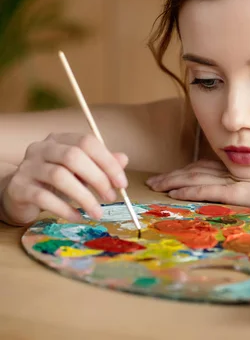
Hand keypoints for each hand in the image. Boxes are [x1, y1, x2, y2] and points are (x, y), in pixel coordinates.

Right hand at [1, 133, 128, 224]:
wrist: (20, 194)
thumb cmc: (55, 181)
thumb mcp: (81, 171)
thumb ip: (101, 164)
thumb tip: (123, 159)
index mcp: (60, 139)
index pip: (87, 142)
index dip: (108, 162)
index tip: (122, 183)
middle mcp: (42, 148)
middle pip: (73, 156)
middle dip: (98, 178)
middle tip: (110, 198)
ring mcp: (28, 167)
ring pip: (59, 176)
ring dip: (84, 197)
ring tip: (97, 213)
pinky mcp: (19, 188)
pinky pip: (44, 198)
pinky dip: (65, 209)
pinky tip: (78, 217)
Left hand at [146, 159, 249, 211]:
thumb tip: (246, 188)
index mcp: (238, 170)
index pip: (205, 168)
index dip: (185, 171)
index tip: (170, 176)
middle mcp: (231, 172)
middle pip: (195, 171)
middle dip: (172, 176)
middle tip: (153, 181)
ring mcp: (233, 181)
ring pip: (196, 179)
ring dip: (174, 182)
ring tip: (156, 186)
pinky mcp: (237, 192)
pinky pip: (208, 190)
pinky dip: (190, 190)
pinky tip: (176, 193)